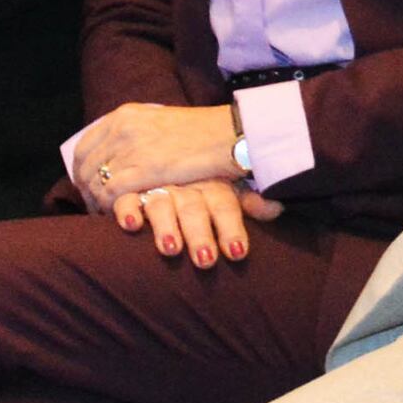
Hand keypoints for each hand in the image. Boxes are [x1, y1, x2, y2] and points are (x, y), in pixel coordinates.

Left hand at [73, 101, 242, 203]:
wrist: (229, 135)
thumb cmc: (204, 133)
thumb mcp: (161, 124)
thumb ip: (139, 135)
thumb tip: (125, 155)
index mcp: (124, 116)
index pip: (85, 145)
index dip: (81, 169)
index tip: (87, 185)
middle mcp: (122, 129)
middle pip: (85, 165)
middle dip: (85, 189)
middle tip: (93, 205)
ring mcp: (131, 148)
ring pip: (96, 181)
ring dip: (96, 201)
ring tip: (106, 214)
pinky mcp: (144, 170)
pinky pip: (111, 193)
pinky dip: (110, 207)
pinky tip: (120, 215)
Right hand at [118, 175, 274, 266]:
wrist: (161, 141)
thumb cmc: (204, 175)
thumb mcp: (229, 181)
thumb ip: (251, 198)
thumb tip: (276, 207)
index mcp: (213, 183)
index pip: (225, 205)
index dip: (231, 228)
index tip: (237, 253)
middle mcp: (186, 185)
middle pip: (194, 209)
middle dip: (200, 235)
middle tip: (206, 260)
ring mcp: (157, 186)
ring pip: (161, 204)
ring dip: (166, 226)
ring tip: (171, 249)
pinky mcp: (129, 188)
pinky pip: (125, 197)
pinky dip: (126, 210)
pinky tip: (130, 225)